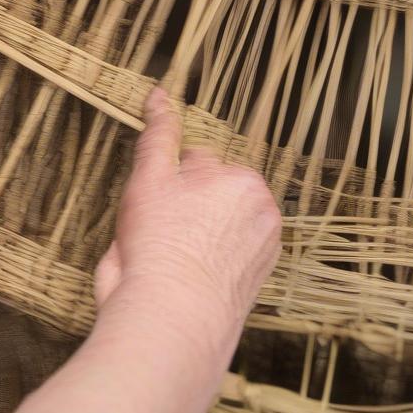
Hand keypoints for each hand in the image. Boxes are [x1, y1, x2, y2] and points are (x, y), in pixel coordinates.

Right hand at [94, 88, 280, 359]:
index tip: (154, 203)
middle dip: (184, 203)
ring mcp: (262, 250)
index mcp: (243, 180)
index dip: (167, 179)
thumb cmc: (159, 245)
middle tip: (158, 227)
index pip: (196, 159)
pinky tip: (184, 271)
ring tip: (170, 253)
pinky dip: (206, 259)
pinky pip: (223, 254)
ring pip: (215, 222)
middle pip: (209, 190)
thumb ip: (159, 132)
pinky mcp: (254, 282)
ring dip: (193, 231)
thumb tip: (160, 93)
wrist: (172, 319)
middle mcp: (262, 212)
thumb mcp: (151, 175)